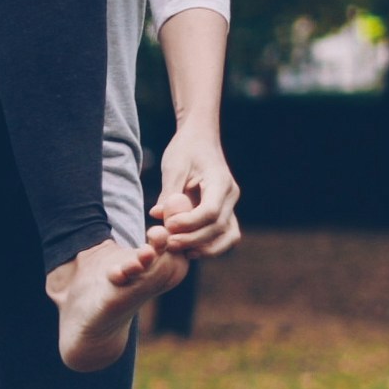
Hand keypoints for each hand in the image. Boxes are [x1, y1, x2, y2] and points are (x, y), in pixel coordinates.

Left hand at [146, 127, 241, 260]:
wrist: (200, 139)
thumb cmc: (186, 149)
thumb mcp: (173, 167)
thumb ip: (168, 193)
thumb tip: (157, 215)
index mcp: (221, 182)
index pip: (210, 211)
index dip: (189, 223)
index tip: (168, 225)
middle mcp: (231, 196)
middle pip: (218, 227)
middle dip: (192, 239)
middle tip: (167, 243)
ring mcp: (231, 206)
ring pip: (228, 237)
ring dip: (205, 248)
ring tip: (178, 249)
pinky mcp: (225, 213)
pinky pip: (224, 236)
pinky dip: (209, 246)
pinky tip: (188, 249)